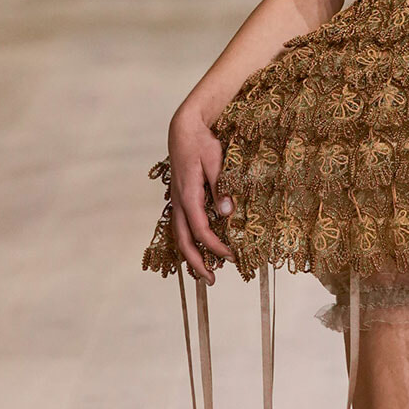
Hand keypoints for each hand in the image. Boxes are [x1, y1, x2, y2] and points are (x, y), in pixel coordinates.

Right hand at [167, 102, 234, 283]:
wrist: (184, 128)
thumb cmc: (202, 142)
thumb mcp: (216, 161)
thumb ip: (221, 188)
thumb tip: (226, 213)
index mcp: (188, 194)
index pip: (201, 229)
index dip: (215, 246)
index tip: (231, 256)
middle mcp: (179, 201)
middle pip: (183, 240)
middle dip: (197, 262)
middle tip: (211, 280)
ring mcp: (177, 200)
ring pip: (179, 235)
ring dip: (191, 255)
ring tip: (204, 272)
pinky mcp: (180, 198)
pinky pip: (181, 226)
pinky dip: (189, 241)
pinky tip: (199, 249)